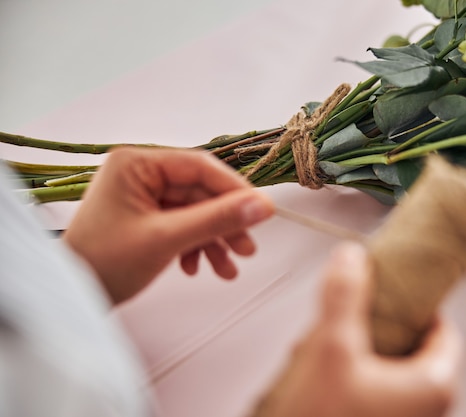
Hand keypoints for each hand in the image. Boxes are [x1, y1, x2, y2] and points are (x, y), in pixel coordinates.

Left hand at [63, 147, 273, 304]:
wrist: (72, 299)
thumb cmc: (107, 263)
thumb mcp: (167, 239)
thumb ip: (217, 219)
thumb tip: (264, 206)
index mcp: (137, 164)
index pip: (199, 167)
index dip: (234, 189)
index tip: (261, 211)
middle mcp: (140, 174)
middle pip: (199, 193)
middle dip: (224, 225)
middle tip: (247, 250)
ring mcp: (143, 197)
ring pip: (194, 213)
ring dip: (213, 240)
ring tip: (228, 270)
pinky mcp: (145, 219)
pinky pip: (181, 226)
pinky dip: (194, 247)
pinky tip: (196, 269)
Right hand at [253, 242, 462, 416]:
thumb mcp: (333, 349)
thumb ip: (344, 297)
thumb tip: (352, 258)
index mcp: (434, 384)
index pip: (444, 330)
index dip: (419, 305)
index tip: (400, 290)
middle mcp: (427, 408)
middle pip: (413, 347)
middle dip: (378, 328)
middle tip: (353, 318)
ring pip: (389, 369)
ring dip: (359, 353)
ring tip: (328, 351)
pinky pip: (374, 391)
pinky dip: (352, 377)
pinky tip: (322, 378)